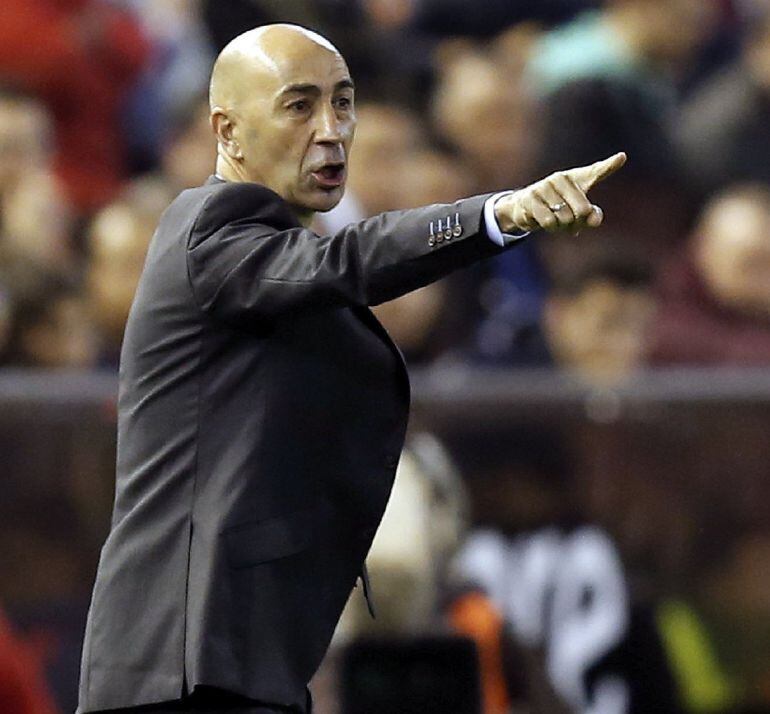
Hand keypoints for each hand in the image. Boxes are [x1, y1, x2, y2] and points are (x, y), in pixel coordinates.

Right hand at [494, 152, 626, 234]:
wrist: (524, 208)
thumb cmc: (557, 208)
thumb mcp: (576, 213)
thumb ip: (591, 216)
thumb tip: (595, 220)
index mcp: (576, 178)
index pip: (596, 172)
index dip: (610, 165)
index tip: (622, 157)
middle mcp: (560, 178)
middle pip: (582, 210)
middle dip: (577, 223)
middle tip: (570, 223)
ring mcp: (544, 186)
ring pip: (564, 218)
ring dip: (561, 227)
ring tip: (555, 221)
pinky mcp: (530, 198)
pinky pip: (549, 221)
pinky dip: (550, 227)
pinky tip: (543, 221)